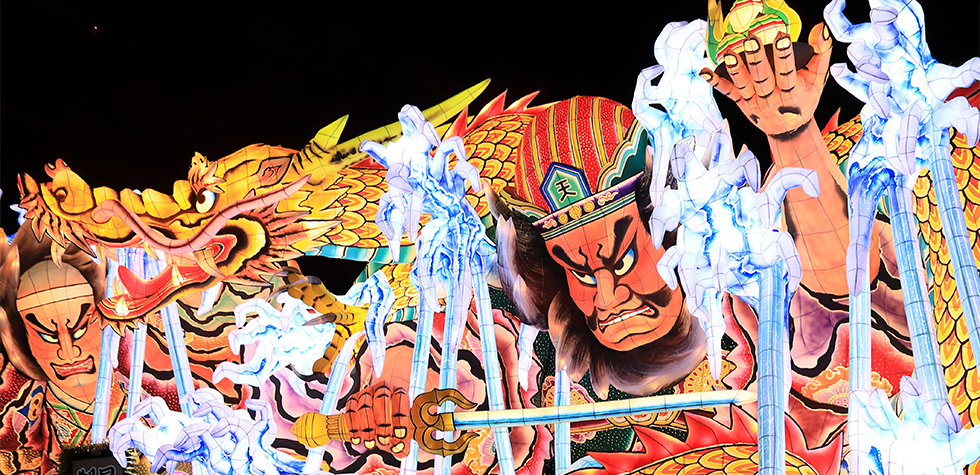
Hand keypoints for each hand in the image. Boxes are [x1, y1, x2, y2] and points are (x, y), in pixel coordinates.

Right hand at [343, 382, 411, 456]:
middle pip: (382, 399)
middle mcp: (383, 389)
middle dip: (383, 422)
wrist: (379, 415)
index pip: (400, 398)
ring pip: (365, 405)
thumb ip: (402, 442)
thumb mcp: (400, 432)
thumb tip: (399, 449)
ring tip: (370, 444)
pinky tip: (356, 440)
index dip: (400, 418)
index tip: (399, 436)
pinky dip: (353, 427)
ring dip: (367, 427)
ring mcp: (367, 393)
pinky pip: (350, 411)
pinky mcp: (353, 399)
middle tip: (383, 441)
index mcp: (398, 392)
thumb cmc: (393, 424)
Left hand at [700, 23, 831, 135]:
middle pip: (762, 79)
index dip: (784, 57)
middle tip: (751, 40)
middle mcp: (771, 99)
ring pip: (744, 86)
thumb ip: (821, 54)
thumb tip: (820, 27)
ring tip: (729, 54)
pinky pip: (727, 92)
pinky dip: (715, 83)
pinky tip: (704, 72)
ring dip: (736, 70)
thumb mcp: (818, 80)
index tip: (782, 38)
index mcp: (792, 93)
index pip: (787, 73)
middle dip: (757, 59)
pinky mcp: (741, 103)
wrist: (788, 129)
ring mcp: (754, 101)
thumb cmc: (804, 99)